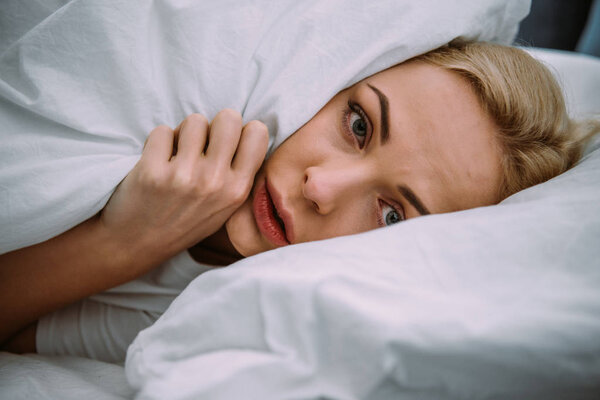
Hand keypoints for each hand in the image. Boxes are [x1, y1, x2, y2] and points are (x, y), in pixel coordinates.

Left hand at [100, 110, 268, 261]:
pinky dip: (158, 142)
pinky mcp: (152, 171)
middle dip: (214, 125)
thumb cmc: (185, 222)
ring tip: (178, 155)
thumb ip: (238, 174)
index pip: (258, 133)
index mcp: (237, 190)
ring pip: (194, 121)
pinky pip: (163, 131)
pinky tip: (157, 161)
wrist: (138, 244)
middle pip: (229, 117)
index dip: (241, 131)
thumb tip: (245, 131)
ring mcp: (184, 176)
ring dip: (184, 133)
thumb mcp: (225, 207)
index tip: (228, 143)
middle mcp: (215, 182)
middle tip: (202, 144)